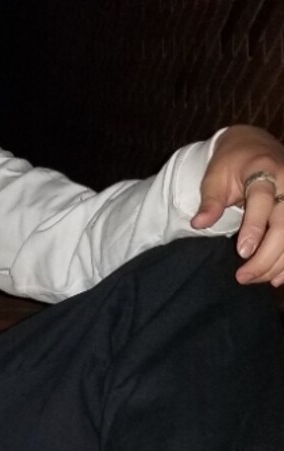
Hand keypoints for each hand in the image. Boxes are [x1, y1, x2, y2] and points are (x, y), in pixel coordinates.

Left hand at [192, 124, 283, 283]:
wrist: (255, 145)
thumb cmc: (231, 163)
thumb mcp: (214, 176)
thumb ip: (210, 200)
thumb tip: (199, 223)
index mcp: (263, 169)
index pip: (262, 199)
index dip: (255, 227)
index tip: (242, 252)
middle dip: (266, 254)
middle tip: (243, 276)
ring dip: (277, 262)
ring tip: (254, 279)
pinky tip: (275, 278)